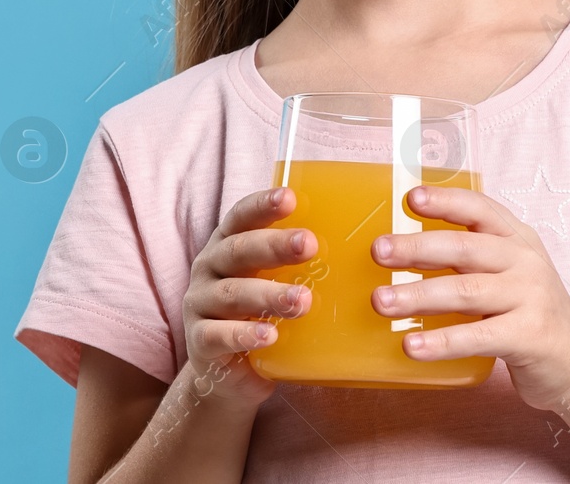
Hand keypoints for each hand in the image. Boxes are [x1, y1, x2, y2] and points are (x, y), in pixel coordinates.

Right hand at [181, 186, 316, 407]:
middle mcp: (210, 268)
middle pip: (239, 250)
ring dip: (269, 295)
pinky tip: (269, 336)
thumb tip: (371, 244)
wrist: (230, 372)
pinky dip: (244, 335)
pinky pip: (219, 336)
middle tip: (309, 245)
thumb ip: (306, 264)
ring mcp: (200, 304)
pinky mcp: (199, 342)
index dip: (262, 205)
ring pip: (233, 293)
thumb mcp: (281, 282)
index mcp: (230, 244)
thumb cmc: (264, 312)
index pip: (241, 216)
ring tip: (303, 300)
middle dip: (274, 245)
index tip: (290, 197)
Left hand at [370, 184, 569, 411]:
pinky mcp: (529, 335)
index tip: (411, 197)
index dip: (447, 200)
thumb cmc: (528, 314)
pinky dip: (442, 341)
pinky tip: (412, 346)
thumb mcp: (507, 274)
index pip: (481, 210)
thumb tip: (401, 252)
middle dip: (418, 247)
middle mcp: (525, 262)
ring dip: (419, 295)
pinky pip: (479, 336)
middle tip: (379, 250)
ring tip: (381, 302)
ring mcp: (530, 297)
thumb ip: (469, 260)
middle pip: (466, 248)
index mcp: (517, 240)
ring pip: (466, 291)